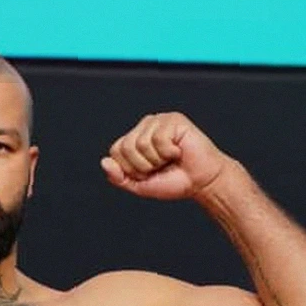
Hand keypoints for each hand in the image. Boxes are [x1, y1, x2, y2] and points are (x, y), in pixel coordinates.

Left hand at [101, 112, 230, 200]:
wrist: (201, 182)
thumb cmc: (174, 181)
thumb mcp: (140, 186)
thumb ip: (119, 177)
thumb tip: (104, 162)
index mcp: (133, 140)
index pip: (115, 152)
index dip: (130, 169)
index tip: (148, 173)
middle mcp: (143, 127)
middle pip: (126, 147)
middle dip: (143, 166)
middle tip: (160, 166)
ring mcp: (158, 121)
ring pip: (141, 144)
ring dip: (157, 160)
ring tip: (170, 159)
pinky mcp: (173, 120)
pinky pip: (159, 139)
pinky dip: (169, 152)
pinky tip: (178, 151)